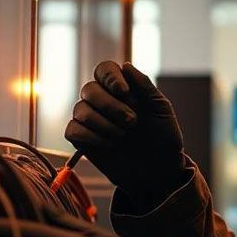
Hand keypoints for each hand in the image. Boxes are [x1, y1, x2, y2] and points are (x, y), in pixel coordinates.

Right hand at [66, 61, 186, 203]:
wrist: (160, 171)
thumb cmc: (164, 138)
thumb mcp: (161, 110)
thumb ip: (145, 86)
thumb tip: (125, 65)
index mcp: (122, 90)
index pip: (104, 69)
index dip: (110, 77)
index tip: (124, 92)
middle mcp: (104, 102)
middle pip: (89, 89)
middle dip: (110, 105)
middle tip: (132, 122)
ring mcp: (92, 121)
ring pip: (80, 109)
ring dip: (103, 123)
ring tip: (123, 136)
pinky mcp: (84, 141)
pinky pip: (72, 130)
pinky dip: (90, 136)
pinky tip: (109, 145)